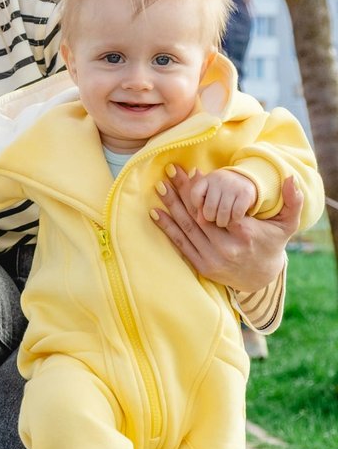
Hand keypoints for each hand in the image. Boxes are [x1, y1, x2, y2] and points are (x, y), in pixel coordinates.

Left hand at [151, 166, 302, 290]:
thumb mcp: (286, 224)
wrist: (261, 277)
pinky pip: (182, 244)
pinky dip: (168, 228)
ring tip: (159, 187)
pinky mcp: (202, 266)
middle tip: (169, 172)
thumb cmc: (271, 243)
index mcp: (245, 234)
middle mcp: (226, 248)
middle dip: (182, 192)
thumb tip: (291, 178)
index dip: (204, 190)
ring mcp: (212, 258)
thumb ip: (293, 202)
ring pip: (188, 228)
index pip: (219, 207)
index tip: (193, 171)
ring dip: (171, 206)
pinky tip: (155, 213)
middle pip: (199, 215)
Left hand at [190, 168, 256, 227]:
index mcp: (207, 179)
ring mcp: (233, 186)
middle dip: (211, 217)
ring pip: (223, 212)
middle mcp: (219, 180)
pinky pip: (237, 213)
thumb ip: (201, 207)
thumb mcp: (209, 195)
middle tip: (215, 218)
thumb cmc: (222, 192)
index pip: (195, 194)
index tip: (203, 207)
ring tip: (224, 221)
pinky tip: (234, 217)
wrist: (245, 180)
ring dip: (223, 221)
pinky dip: (235, 218)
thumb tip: (200, 221)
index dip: (197, 205)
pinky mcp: (245, 193)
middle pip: (209, 207)